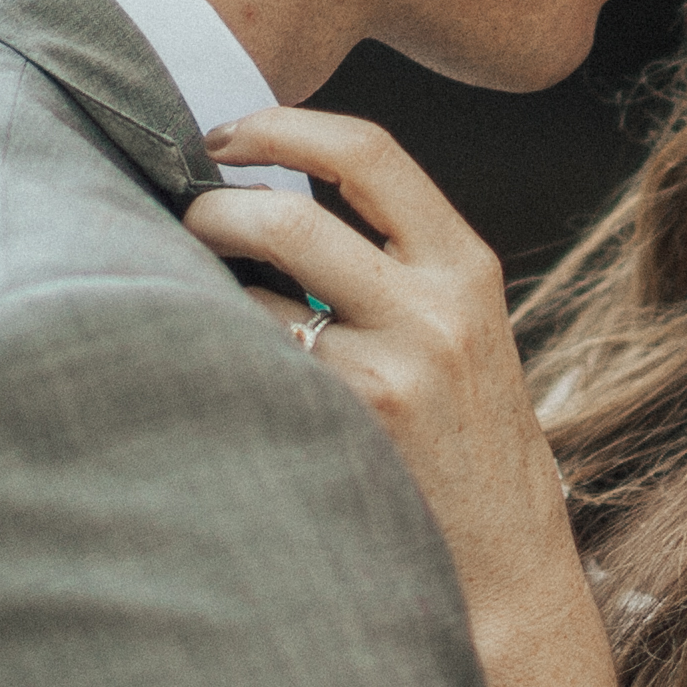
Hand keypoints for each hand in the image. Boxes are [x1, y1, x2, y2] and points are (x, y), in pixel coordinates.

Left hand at [181, 107, 565, 582]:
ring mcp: (391, 373)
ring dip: (200, 288)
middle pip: (286, 217)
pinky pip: (250, 365)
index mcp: (465, 266)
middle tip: (180, 222)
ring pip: (251, 295)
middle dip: (210, 210)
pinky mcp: (350, 429)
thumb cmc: (462, 436)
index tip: (224, 135)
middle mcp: (435, 309)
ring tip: (186, 299)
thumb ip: (390, 261)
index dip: (281, 127)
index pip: (367, 153)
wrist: (506, 559)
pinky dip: (215, 353)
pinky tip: (204, 365)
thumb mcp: (456, 327)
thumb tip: (260, 195)